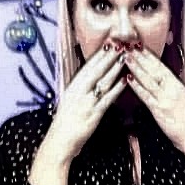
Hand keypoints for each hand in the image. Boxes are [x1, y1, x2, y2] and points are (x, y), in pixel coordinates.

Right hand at [32, 47, 127, 184]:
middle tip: (119, 43)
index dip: (98, 55)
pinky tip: (125, 81)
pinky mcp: (93, 114)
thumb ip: (78, 92)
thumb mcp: (69, 103)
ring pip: (103, 82)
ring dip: (114, 68)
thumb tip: (88, 81)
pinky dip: (116, 89)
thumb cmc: (64, 125)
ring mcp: (86, 103)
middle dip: (108, 56)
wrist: (59, 142)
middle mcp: (78, 92)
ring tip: (125, 57)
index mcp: (72, 88)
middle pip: (95, 70)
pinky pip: (107, 99)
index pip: (87, 67)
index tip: (107, 43)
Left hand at [123, 49, 184, 184]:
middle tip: (128, 44)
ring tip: (125, 56)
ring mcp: (165, 99)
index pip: (161, 67)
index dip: (149, 55)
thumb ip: (171, 90)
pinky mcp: (160, 110)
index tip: (139, 45)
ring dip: (136, 66)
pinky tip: (128, 78)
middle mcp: (172, 89)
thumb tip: (160, 81)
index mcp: (177, 85)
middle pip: (154, 69)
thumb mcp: (182, 100)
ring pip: (148, 79)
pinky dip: (137, 86)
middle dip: (140, 55)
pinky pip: (146, 96)